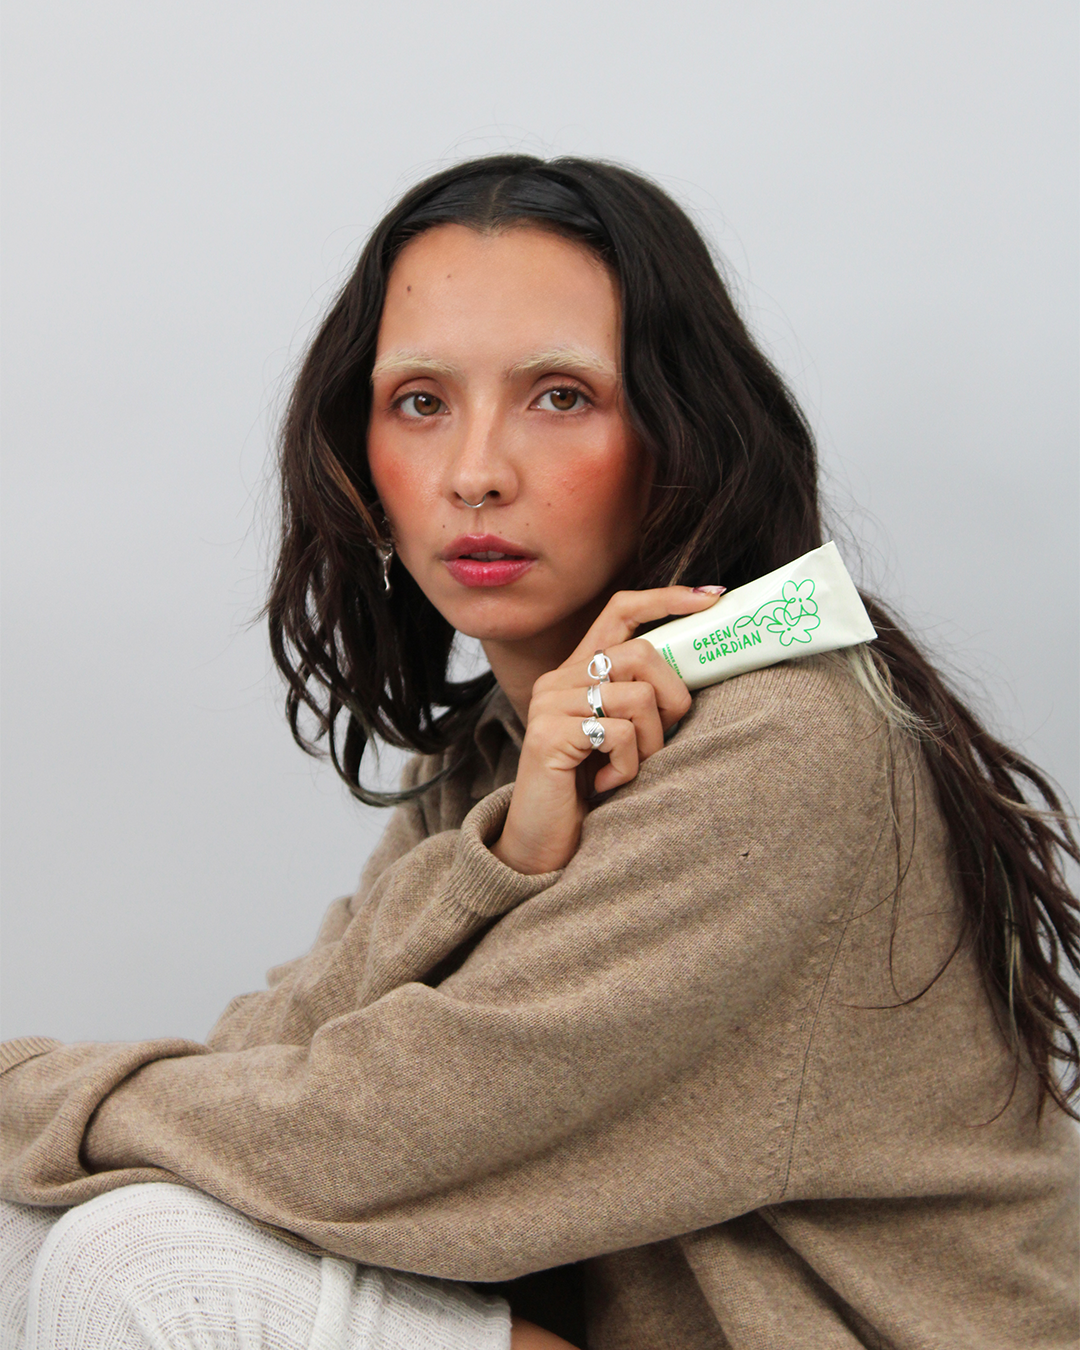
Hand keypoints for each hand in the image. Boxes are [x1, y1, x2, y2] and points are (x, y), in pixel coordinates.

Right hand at [490, 586, 723, 874]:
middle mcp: (559, 678)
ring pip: (637, 697)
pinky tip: (609, 784)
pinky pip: (620, 733)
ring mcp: (550, 704)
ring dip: (652, 742)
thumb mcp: (621, 734)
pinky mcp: (548, 735)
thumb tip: (700, 669)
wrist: (543, 844)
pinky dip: (629, 765)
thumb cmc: (590, 789)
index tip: (712, 598)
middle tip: (665, 739)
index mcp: (577, 671)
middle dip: (673, 699)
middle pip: (642, 654)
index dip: (667, 598)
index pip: (621, 611)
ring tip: (630, 768)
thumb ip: (642, 697)